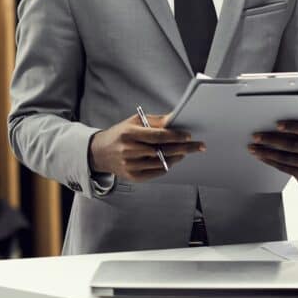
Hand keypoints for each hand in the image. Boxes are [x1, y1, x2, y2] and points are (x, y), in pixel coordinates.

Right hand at [89, 113, 204, 180]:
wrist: (99, 152)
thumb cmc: (119, 135)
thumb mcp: (133, 122)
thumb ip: (154, 121)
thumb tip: (175, 120)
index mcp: (128, 134)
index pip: (157, 136)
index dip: (175, 136)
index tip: (188, 136)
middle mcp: (128, 151)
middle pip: (162, 150)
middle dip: (183, 148)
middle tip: (198, 146)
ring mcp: (130, 165)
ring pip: (161, 163)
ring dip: (176, 157)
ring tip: (184, 152)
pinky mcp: (133, 177)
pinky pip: (156, 173)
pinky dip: (166, 166)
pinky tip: (170, 160)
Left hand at [249, 120, 297, 182]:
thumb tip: (274, 123)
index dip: (293, 127)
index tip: (276, 124)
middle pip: (294, 145)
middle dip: (272, 140)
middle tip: (256, 137)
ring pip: (287, 158)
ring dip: (267, 153)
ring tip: (253, 148)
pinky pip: (286, 168)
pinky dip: (271, 162)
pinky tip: (261, 156)